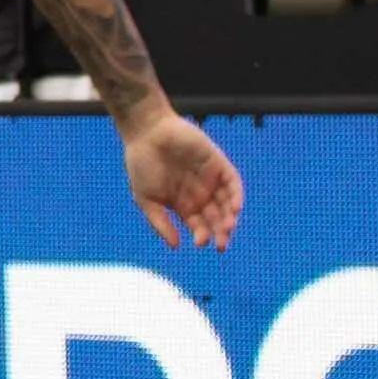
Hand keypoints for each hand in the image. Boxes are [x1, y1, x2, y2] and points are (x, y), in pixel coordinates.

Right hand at [119, 103, 242, 249]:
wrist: (145, 132)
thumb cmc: (141, 164)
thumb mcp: (145, 199)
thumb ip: (160, 223)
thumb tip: (175, 246)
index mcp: (183, 204)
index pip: (199, 225)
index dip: (203, 235)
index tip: (201, 243)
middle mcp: (199, 193)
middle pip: (216, 217)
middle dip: (220, 231)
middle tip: (221, 244)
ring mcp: (209, 178)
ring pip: (227, 202)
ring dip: (230, 216)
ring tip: (228, 227)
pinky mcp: (217, 162)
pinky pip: (232, 181)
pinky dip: (236, 194)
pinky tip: (235, 208)